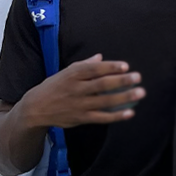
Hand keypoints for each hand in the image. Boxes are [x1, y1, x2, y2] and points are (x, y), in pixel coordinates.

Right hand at [19, 54, 141, 127]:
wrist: (35, 108)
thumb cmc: (52, 87)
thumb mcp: (64, 73)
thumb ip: (83, 65)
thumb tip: (100, 57)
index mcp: (72, 75)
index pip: (94, 69)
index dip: (110, 67)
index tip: (125, 66)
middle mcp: (76, 89)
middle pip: (102, 84)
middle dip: (121, 81)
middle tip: (137, 77)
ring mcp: (79, 104)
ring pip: (105, 101)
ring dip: (124, 97)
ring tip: (140, 93)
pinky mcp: (81, 118)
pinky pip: (101, 117)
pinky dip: (116, 116)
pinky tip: (129, 113)